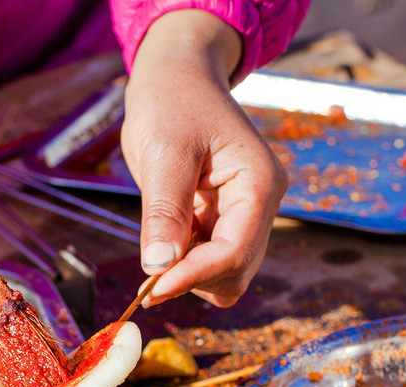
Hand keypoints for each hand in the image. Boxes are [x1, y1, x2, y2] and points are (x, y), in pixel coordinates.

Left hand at [121, 10, 286, 306]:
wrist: (176, 78)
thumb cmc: (173, 101)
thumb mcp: (165, 151)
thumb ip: (164, 210)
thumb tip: (159, 266)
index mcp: (259, 184)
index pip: (234, 251)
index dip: (193, 276)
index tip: (151, 289)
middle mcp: (260, 204)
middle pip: (236, 271)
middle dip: (193, 281)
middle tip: (146, 285)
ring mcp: (244, 214)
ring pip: (226, 274)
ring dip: (189, 277)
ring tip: (154, 258)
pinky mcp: (222, 219)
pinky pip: (209, 260)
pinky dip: (184, 266)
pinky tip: (160, 249)